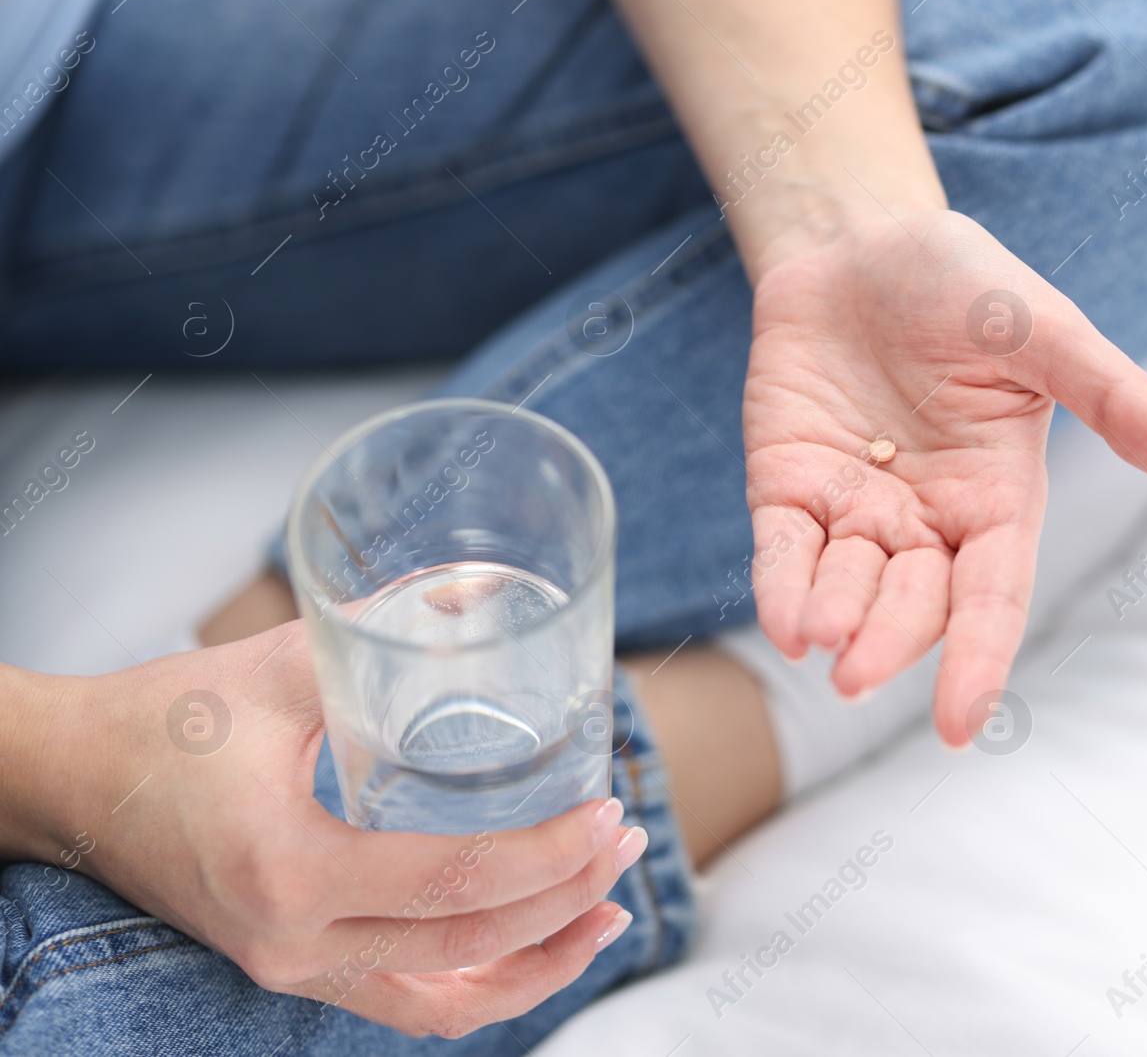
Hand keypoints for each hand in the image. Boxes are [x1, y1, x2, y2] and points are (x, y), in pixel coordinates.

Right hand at [30, 624, 643, 1037]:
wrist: (72, 778)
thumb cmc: (168, 717)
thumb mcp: (286, 663)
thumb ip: (391, 628)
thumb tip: (492, 592)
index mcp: (289, 868)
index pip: (458, 882)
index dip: (551, 857)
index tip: (610, 815)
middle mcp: (291, 943)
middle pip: (469, 947)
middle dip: (567, 901)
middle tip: (624, 844)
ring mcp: (290, 970)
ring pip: (445, 1002)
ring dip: (537, 963)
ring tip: (604, 909)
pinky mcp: (293, 969)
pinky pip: (406, 1004)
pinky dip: (480, 986)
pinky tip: (532, 946)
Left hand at [744, 208, 1146, 745]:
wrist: (860, 239)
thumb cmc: (963, 281)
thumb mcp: (1043, 330)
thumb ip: (1112, 394)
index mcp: (995, 498)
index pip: (992, 596)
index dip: (980, 659)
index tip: (962, 724)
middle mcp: (925, 520)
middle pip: (913, 603)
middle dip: (888, 641)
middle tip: (855, 674)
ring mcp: (853, 508)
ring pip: (845, 588)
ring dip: (834, 620)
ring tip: (820, 640)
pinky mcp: (787, 486)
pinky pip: (784, 550)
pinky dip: (782, 587)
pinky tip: (784, 623)